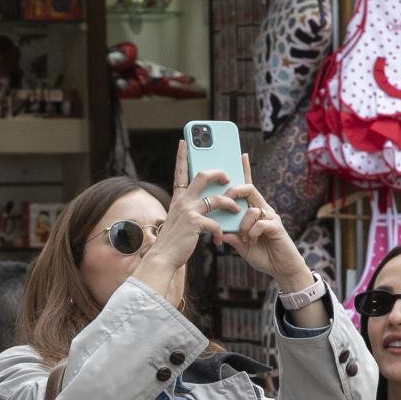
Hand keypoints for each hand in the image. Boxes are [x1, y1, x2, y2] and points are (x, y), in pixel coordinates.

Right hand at [132, 141, 235, 307]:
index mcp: (178, 197)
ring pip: (217, 198)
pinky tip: (218, 242)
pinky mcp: (195, 223)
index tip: (185, 141)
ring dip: (230, 204)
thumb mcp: (180, 220)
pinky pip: (215, 223)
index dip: (183, 156)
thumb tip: (207, 203)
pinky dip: (220, 233)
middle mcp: (182, 200)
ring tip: (236, 210)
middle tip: (228, 177)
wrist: (163, 258)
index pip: (180, 171)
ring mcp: (188, 210)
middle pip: (204, 175)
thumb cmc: (174, 240)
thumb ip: (190, 209)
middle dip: (219, 173)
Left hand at [221, 153, 313, 293]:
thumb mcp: (242, 246)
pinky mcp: (277, 227)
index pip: (248, 188)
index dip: (245, 170)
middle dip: (235, 192)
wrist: (281, 269)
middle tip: (227, 200)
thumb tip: (219, 231)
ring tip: (245, 238)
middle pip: (249, 189)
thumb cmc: (262, 255)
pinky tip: (251, 240)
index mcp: (254, 211)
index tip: (240, 155)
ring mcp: (271, 217)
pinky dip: (253, 231)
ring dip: (243, 223)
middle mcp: (263, 210)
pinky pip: (261, 222)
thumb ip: (232, 236)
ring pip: (252, 208)